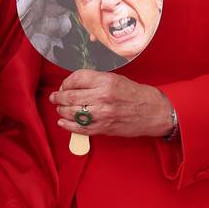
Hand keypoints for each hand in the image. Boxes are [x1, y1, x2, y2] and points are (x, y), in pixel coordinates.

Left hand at [50, 70, 173, 137]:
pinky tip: (63, 122)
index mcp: (105, 82)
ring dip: (61, 111)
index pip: (76, 79)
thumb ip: (94, 81)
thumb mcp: (115, 79)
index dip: (66, 82)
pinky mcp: (103, 128)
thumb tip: (72, 85)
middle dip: (58, 97)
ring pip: (72, 113)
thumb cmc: (135, 94)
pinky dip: (68, 126)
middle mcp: (102, 97)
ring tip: (59, 108)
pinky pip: (80, 128)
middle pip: (70, 96)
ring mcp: (102, 115)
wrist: (153, 112)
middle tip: (55, 97)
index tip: (64, 85)